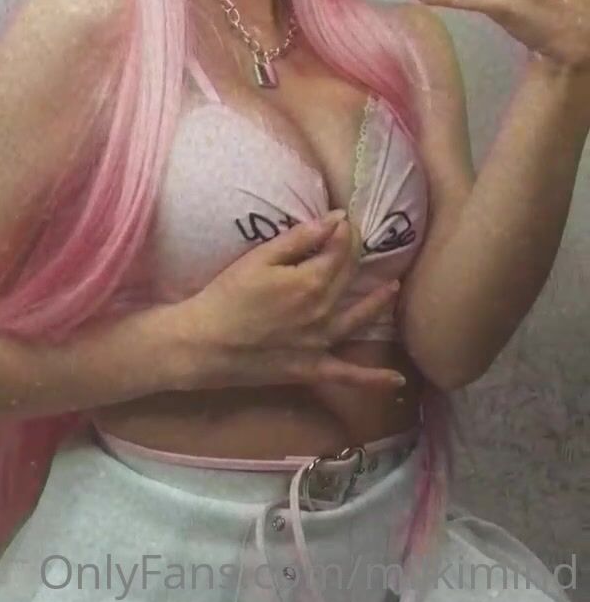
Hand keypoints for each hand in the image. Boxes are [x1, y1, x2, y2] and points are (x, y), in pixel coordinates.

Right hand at [180, 213, 403, 392]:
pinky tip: (396, 382)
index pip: (339, 251)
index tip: (345, 219)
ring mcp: (321, 343)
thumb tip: (334, 220)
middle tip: (358, 240)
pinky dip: (373, 380)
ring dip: (378, 303)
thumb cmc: (227, 296)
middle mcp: (324, 311)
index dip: (344, 232)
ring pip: (358, 319)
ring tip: (393, 288)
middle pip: (348, 278)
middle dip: (356, 255)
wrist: (206, 344)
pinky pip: (348, 376)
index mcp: (311, 281)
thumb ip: (299, 239)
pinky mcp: (312, 369)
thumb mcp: (259, 258)